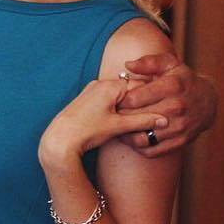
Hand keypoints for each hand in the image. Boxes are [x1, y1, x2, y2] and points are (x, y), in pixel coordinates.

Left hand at [40, 78, 167, 166]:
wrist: (59, 140)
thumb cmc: (88, 131)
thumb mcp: (119, 126)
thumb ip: (143, 121)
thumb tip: (164, 120)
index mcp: (109, 85)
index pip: (139, 85)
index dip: (150, 99)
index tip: (158, 111)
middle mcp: (99, 84)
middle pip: (129, 90)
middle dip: (139, 104)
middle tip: (148, 119)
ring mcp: (91, 91)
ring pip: (118, 96)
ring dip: (126, 108)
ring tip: (132, 123)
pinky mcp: (86, 100)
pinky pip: (107, 100)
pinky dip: (115, 110)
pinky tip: (117, 123)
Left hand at [118, 52, 216, 157]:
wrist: (208, 100)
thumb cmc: (182, 80)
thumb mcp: (169, 64)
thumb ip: (148, 62)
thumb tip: (128, 65)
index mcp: (172, 86)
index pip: (133, 98)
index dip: (119, 100)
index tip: (115, 100)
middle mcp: (177, 107)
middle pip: (135, 118)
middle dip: (120, 117)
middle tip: (113, 115)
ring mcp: (180, 126)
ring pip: (141, 138)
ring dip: (127, 135)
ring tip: (121, 127)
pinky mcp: (181, 141)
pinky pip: (152, 151)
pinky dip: (139, 147)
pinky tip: (134, 137)